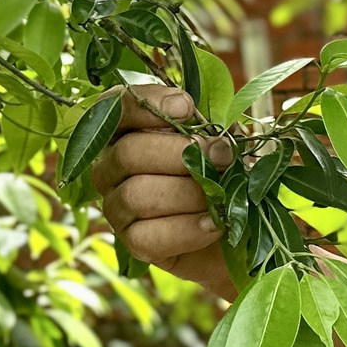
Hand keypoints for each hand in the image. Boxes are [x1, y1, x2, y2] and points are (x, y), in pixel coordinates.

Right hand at [90, 84, 232, 296]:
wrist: (236, 231)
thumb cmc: (222, 176)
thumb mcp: (218, 142)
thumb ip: (207, 127)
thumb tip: (205, 125)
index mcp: (126, 132)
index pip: (115, 107)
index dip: (146, 103)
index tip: (186, 108)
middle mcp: (111, 167)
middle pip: (129, 153)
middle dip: (181, 153)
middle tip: (222, 156)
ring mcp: (116, 207)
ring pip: (137, 194)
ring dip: (188, 193)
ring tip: (221, 197)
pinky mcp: (131, 243)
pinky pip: (150, 236)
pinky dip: (189, 229)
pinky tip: (214, 224)